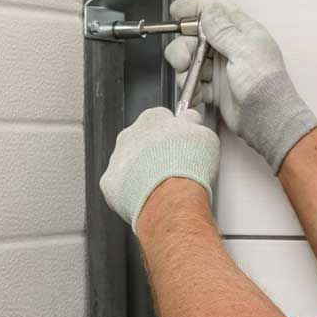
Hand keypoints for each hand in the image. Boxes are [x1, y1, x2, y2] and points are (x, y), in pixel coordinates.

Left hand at [100, 106, 218, 229]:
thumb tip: (192, 123)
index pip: (163, 118)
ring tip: (162, 185)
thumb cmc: (187, 168)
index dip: (175, 132)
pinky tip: (149, 195)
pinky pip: (121, 184)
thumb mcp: (205, 136)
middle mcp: (131, 134)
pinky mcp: (111, 182)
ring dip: (143, 170)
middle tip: (173, 166)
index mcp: (153, 118)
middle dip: (156, 152)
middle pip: (143, 139)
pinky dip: (132, 190)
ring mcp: (118, 158)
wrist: (170, 198)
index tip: (182, 142)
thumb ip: (193, 125)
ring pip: (131, 162)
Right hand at [164, 0, 316, 173]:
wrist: (267, 120)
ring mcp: (221, 68)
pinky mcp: (215, 88)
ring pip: (191, 59)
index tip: (175, 11)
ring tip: (189, 81)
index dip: (194, 7)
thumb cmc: (263, 83)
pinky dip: (191, 88)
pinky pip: (194, 82)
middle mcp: (230, 47)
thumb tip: (207, 11)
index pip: (216, 9)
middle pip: (196, 35)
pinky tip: (198, 95)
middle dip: (183, 46)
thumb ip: (223, 30)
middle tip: (181, 59)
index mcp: (243, 31)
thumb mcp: (244, 50)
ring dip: (184, 69)